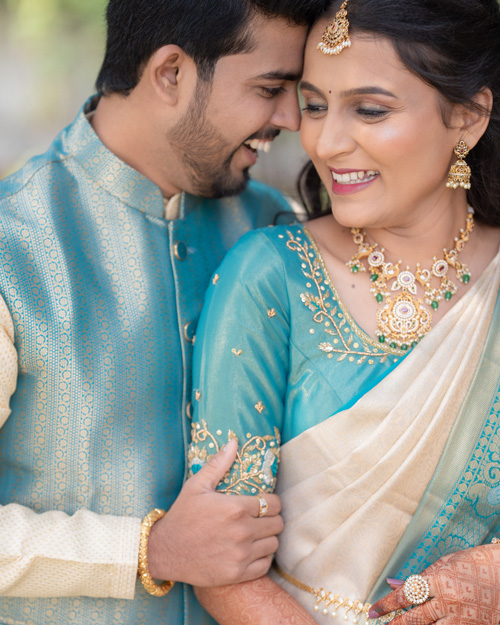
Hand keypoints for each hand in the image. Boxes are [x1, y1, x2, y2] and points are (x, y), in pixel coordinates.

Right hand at [147, 438, 282, 586]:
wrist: (165, 551)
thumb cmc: (182, 515)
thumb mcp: (197, 485)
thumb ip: (218, 463)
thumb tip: (234, 441)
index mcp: (236, 507)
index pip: (273, 504)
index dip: (271, 502)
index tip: (263, 503)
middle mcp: (242, 531)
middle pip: (277, 524)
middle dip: (271, 519)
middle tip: (261, 519)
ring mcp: (241, 554)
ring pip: (274, 544)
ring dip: (268, 538)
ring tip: (256, 534)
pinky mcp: (237, 573)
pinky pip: (265, 565)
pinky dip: (262, 558)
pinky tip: (251, 551)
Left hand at [369, 544, 499, 623]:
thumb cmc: (478, 562)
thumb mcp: (448, 562)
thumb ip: (422, 575)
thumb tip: (395, 584)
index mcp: (441, 580)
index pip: (407, 595)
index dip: (387, 605)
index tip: (373, 611)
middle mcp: (450, 602)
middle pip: (415, 619)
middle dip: (395, 624)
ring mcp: (464, 619)